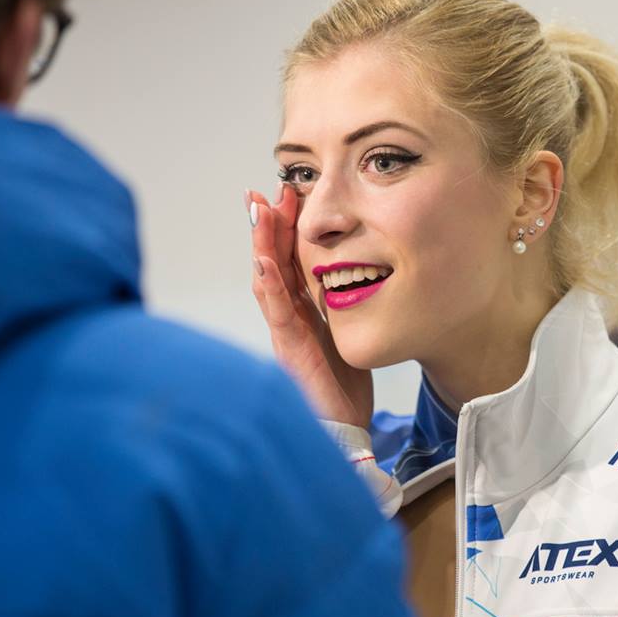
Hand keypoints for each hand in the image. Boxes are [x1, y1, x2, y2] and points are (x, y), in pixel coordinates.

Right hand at [248, 184, 373, 428]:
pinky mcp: (289, 350)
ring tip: (258, 211)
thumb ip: (345, 304)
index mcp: (304, 308)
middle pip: (273, 261)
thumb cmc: (344, 384)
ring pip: (268, 279)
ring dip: (261, 245)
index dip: (286, 227)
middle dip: (268, 225)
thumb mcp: (349, 331)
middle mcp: (289, 315)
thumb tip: (359, 271)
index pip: (291, 259)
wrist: (345, 427)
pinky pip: (277, 313)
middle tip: (265, 189)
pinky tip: (263, 263)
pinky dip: (268, 286)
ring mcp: (285, 331)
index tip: (288, 192)